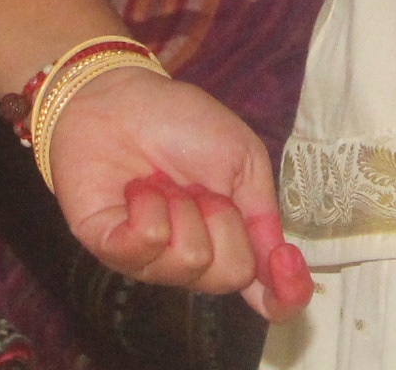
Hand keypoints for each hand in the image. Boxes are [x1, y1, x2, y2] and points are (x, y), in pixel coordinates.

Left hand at [45, 65, 313, 321]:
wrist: (121, 99)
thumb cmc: (182, 123)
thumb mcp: (243, 160)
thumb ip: (262, 215)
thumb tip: (277, 267)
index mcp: (231, 238)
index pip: (267, 296)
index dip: (285, 293)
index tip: (285, 259)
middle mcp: (192, 258)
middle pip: (231, 275)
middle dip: (224, 221)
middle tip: (201, 187)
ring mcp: (149, 258)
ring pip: (189, 260)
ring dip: (183, 209)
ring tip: (163, 182)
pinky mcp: (110, 247)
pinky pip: (146, 244)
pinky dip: (149, 207)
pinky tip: (137, 189)